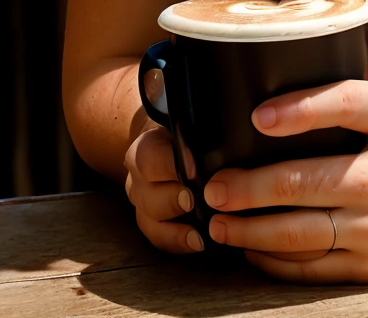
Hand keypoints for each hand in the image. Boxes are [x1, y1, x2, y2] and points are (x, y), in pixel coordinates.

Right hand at [124, 125, 203, 254]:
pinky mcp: (150, 222)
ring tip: (200, 236)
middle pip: (149, 195)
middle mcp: (138, 178)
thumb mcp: (188, 122)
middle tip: (197, 202)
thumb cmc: (186, 131)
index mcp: (145, 148)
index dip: (171, 164)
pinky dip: (177, 244)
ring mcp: (142, 203)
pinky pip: (158, 238)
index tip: (194, 169)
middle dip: (174, 200)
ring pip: (150, 220)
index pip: (151, 157)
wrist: (166, 140)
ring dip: (176, 230)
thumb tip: (229, 128)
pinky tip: (199, 245)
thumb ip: (200, 127)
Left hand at [201, 78, 367, 282]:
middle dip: (245, 191)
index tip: (256, 117)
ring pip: (297, 238)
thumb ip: (358, 94)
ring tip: (218, 222)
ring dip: (249, 232)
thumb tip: (293, 96)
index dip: (295, 113)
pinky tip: (253, 250)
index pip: (337, 114)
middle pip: (297, 190)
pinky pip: (312, 270)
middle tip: (211, 187)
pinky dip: (275, 261)